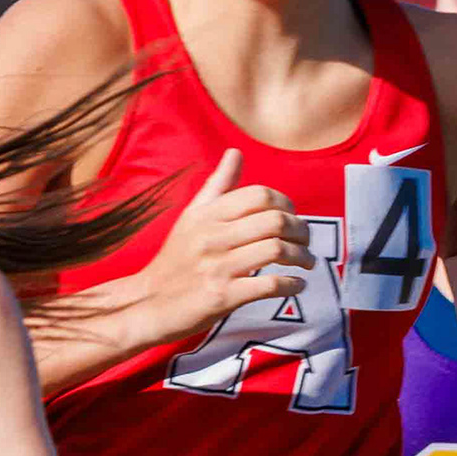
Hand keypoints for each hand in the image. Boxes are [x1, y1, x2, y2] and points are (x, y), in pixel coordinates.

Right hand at [143, 147, 312, 342]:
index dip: (285, 204)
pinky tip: (297, 285)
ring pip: (276, 251)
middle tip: (306, 241)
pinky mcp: (223, 297)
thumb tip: (236, 152)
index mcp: (208, 214)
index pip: (260, 196)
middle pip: (275, 221)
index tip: (292, 217)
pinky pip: (268, 285)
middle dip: (301, 230)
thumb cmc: (175, 260)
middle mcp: (213, 237)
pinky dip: (292, 284)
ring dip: (301, 257)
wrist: (150, 303)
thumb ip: (218, 185)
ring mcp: (218, 267)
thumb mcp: (191, 217)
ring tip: (306, 262)